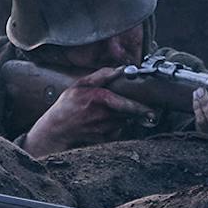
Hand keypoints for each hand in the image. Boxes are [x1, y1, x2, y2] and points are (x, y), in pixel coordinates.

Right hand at [17, 69, 152, 155]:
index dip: (140, 107)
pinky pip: (119, 129)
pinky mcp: (106, 138)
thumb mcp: (79, 85)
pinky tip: (107, 120)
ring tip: (113, 110)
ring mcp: (105, 129)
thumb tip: (118, 70)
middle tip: (139, 104)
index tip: (151, 108)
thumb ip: (100, 76)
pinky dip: (118, 124)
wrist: (57, 129)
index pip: (125, 104)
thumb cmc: (66, 106)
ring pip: (125, 120)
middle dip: (136, 108)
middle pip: (130, 112)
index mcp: (99, 100)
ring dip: (125, 115)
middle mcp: (104, 116)